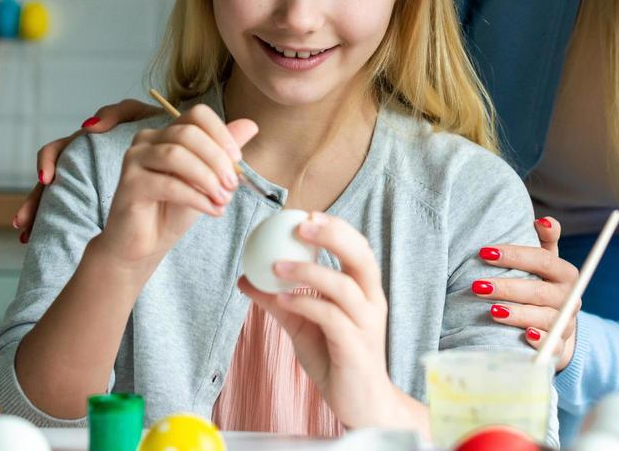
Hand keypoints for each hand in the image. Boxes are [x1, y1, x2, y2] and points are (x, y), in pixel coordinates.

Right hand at [11, 98, 158, 240]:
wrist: (173, 152)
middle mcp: (78, 164)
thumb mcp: (136, 115)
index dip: (47, 162)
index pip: (57, 151)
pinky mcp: (90, 197)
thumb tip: (89, 124)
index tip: (46, 178)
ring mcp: (82, 180)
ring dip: (37, 216)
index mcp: (85, 145)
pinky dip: (50, 223)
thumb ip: (116, 112)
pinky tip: (35, 238)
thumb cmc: (152, 129)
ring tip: (25, 233)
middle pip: (47, 184)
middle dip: (34, 201)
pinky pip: (67, 212)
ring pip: (53, 200)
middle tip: (23, 221)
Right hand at [90, 103, 257, 270]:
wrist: (145, 243)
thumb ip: (222, 153)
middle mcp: (147, 140)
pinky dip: (196, 197)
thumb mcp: (206, 179)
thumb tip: (250, 125)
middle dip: (216, 158)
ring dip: (207, 178)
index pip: (196, 115)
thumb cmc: (172, 210)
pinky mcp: (129, 184)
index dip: (221, 132)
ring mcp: (134, 159)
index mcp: (166, 133)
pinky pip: (168, 184)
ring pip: (175, 155)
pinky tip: (212, 210)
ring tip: (222, 199)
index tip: (238, 158)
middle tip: (233, 184)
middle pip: (187, 133)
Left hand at [238, 213, 418, 431]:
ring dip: (309, 270)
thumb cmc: (337, 360)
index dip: (336, 227)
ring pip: (344, 285)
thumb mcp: (302, 325)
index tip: (307, 214)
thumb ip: (279, 301)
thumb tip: (246, 278)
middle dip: (333, 235)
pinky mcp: (357, 347)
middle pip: (361, 257)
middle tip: (301, 225)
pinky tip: (282, 298)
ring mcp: (367, 324)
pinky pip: (332, 317)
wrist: (362, 405)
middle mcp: (372, 302)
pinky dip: (305, 303)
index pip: (358, 248)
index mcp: (365, 291)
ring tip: (276, 266)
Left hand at [477, 216, 580, 369]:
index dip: (514, 255)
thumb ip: (546, 239)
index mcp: (566, 274)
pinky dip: (540, 341)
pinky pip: (552, 346)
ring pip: (544, 318)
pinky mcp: (560, 347)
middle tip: (478, 286)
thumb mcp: (546, 261)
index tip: (484, 252)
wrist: (556, 326)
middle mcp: (569, 299)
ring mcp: (565, 324)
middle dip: (507, 288)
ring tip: (492, 311)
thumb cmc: (543, 285)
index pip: (542, 260)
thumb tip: (543, 221)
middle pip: (539, 291)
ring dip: (518, 314)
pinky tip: (524, 336)